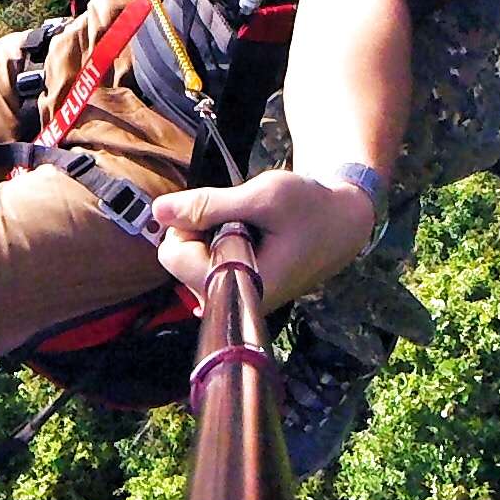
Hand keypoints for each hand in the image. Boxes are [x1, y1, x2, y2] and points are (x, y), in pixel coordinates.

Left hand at [150, 169, 375, 309]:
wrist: (342, 223)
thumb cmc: (309, 207)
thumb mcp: (263, 196)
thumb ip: (209, 204)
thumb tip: (157, 210)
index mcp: (243, 286)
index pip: (174, 257)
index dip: (189, 225)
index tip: (221, 209)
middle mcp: (235, 303)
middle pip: (177, 262)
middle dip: (197, 232)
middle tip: (238, 216)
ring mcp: (236, 301)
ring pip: (189, 265)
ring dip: (208, 238)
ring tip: (247, 227)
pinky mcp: (238, 295)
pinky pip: (205, 269)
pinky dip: (217, 248)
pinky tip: (246, 238)